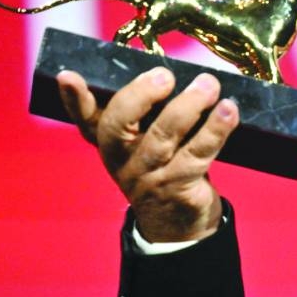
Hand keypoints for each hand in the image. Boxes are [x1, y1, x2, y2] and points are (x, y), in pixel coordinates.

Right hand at [56, 67, 238, 241]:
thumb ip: (149, 114)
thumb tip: (178, 69)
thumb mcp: (146, 144)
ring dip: (188, 106)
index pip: (85, 120)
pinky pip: (198, 154)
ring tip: (208, 84)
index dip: (74, 100)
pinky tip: (229, 111)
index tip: (68, 76)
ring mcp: (149, 177)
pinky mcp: (178, 189)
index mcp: (110, 144)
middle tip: (164, 74)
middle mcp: (123, 160)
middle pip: (119, 126)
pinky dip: (215, 129)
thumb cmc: (163, 168)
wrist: (177, 227)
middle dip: (140, 95)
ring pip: (163, 137)